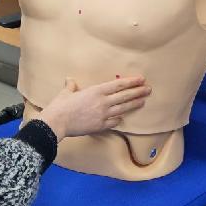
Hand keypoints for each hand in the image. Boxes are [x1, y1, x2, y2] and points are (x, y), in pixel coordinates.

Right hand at [37, 77, 151, 140]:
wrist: (57, 122)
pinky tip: (123, 118)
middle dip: (138, 92)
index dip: (131, 82)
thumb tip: (69, 80)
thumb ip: (71, 86)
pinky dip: (119, 119)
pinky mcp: (101, 126)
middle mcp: (103, 102)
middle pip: (125, 96)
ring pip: (123, 108)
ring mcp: (103, 115)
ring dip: (134, 104)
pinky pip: (114, 122)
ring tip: (143, 101)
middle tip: (148, 89)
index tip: (141, 79)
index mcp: (96, 91)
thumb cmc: (60, 106)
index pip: (118, 85)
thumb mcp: (66, 92)